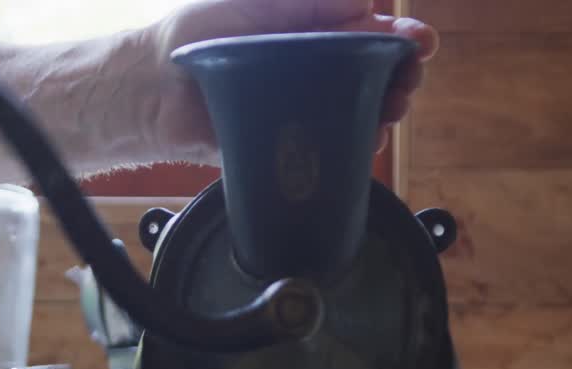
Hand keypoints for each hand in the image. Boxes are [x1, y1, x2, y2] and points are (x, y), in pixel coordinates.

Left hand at [148, 0, 437, 163]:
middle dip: (400, 77)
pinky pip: (328, 150)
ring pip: (358, 112)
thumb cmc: (196, 37)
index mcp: (307, 32)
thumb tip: (366, 4)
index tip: (420, 45)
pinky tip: (366, 144)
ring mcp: (300, 109)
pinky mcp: (286, 146)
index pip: (367, 34)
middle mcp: (309, 71)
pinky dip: (352, 149)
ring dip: (383, 111)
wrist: (152, 90)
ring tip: (392, 111)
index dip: (399, 39)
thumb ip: (310, 4)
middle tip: (410, 83)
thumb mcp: (255, 4)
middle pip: (373, 75)